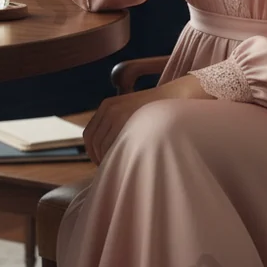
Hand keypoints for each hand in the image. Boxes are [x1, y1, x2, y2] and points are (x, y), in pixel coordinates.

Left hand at [83, 75, 212, 165]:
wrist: (177, 96)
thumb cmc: (157, 110)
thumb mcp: (132, 112)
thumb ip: (118, 125)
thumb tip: (106, 151)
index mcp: (107, 105)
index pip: (89, 135)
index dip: (92, 152)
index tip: (101, 162)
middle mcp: (109, 108)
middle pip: (93, 142)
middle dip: (99, 158)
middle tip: (111, 169)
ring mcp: (117, 113)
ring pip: (102, 146)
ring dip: (108, 159)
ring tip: (121, 168)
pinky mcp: (127, 120)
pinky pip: (114, 146)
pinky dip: (116, 157)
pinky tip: (127, 162)